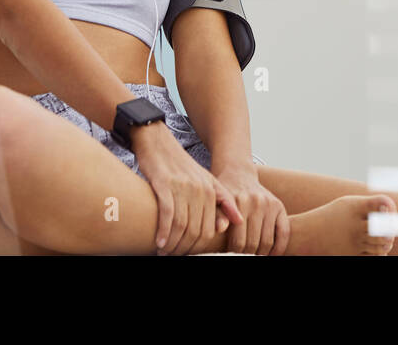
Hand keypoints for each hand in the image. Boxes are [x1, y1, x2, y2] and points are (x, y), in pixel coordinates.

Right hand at [130, 123, 243, 254]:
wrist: (159, 142)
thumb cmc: (181, 166)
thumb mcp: (206, 180)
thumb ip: (223, 200)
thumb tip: (238, 222)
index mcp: (212, 191)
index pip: (209, 230)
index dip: (199, 247)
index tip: (190, 254)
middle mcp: (200, 190)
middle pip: (196, 230)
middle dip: (185, 248)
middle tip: (175, 255)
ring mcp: (183, 187)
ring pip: (182, 225)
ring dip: (173, 244)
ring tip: (165, 252)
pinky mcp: (165, 185)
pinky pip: (168, 214)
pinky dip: (164, 231)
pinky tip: (159, 242)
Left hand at [210, 161, 288, 254]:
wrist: (238, 174)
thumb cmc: (224, 192)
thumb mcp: (218, 202)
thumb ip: (218, 215)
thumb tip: (220, 228)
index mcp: (240, 202)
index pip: (238, 241)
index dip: (234, 254)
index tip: (231, 256)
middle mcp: (257, 202)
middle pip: (253, 243)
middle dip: (247, 255)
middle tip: (242, 258)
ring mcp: (270, 204)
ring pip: (268, 241)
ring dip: (262, 253)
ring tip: (254, 256)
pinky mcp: (279, 206)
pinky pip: (284, 233)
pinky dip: (279, 248)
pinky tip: (272, 254)